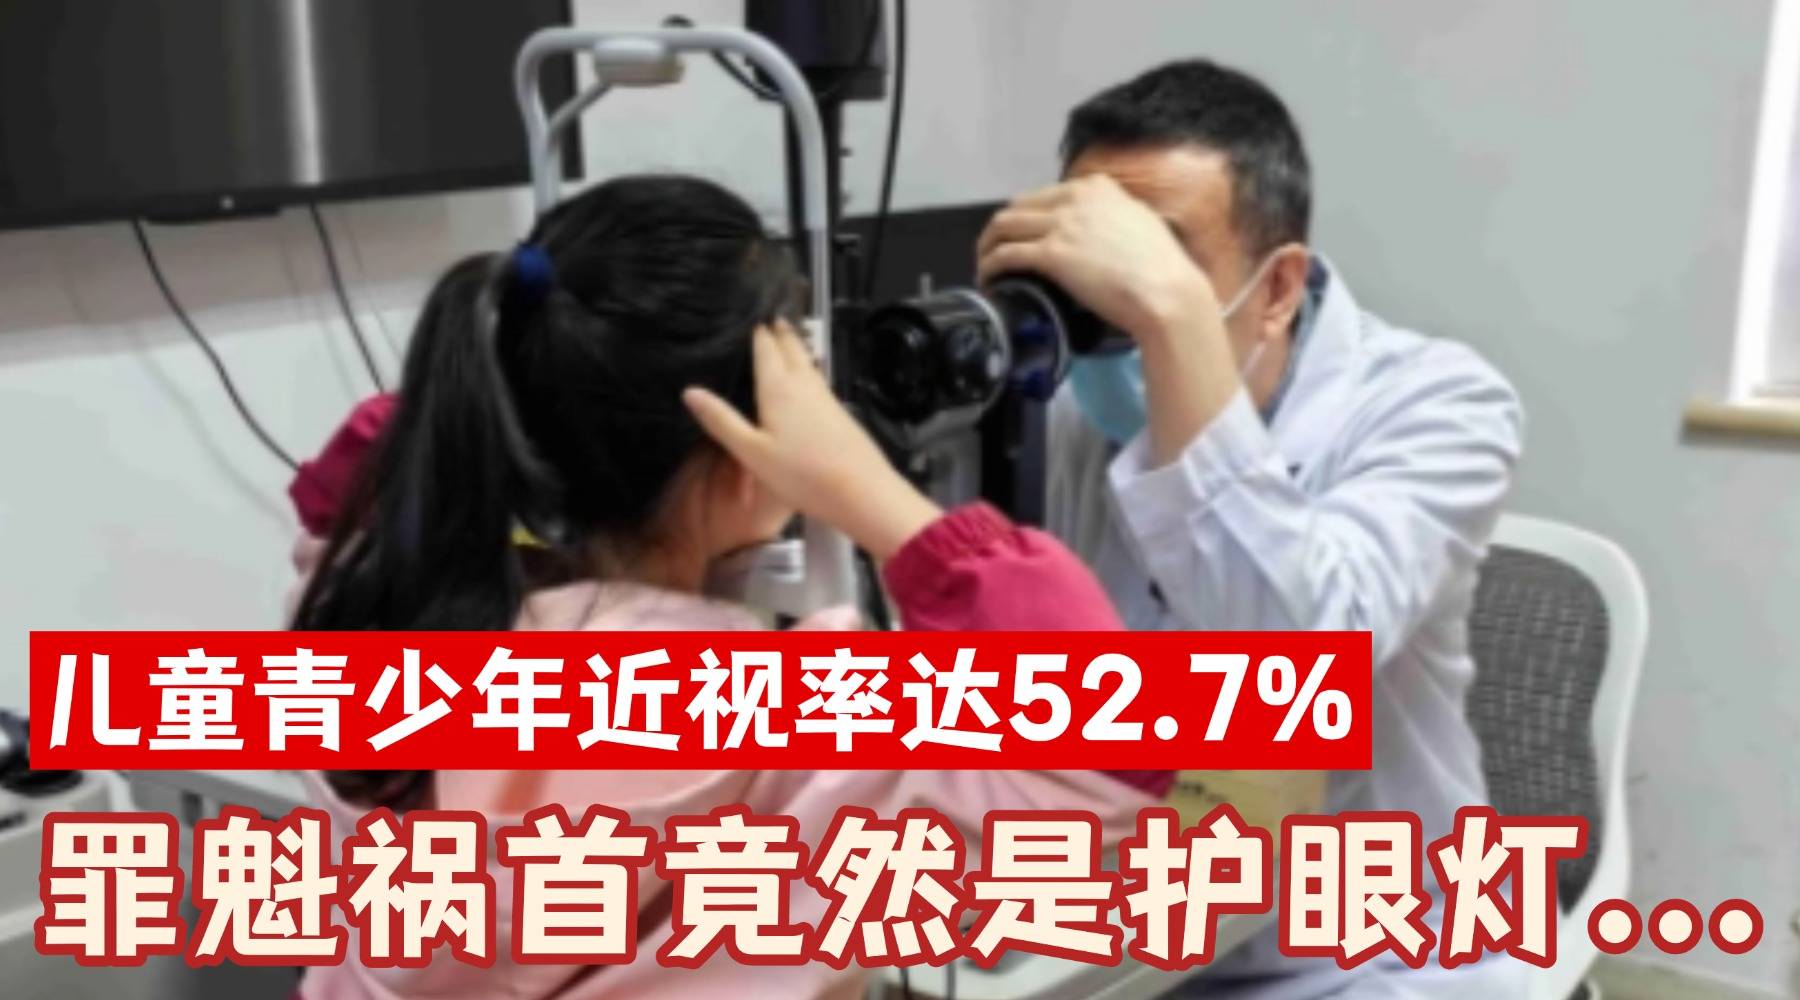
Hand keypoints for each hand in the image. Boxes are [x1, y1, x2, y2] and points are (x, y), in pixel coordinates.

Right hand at [683, 321, 941, 560]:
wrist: (862, 492)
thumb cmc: (804, 475)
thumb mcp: (751, 452)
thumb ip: (721, 420)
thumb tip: (691, 392)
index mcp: (779, 388)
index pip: (766, 347)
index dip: (757, 330)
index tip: (748, 315)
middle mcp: (805, 384)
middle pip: (791, 347)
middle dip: (779, 330)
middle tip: (770, 316)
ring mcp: (826, 397)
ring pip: (808, 360)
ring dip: (795, 345)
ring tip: (786, 335)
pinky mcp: (839, 412)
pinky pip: (818, 378)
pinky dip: (807, 367)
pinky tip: (807, 377)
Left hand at [976, 174, 1221, 342]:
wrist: (1166, 290)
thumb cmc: (1160, 266)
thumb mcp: (1138, 223)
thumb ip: (1113, 217)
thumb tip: (1100, 229)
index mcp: (1095, 187)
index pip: (1043, 195)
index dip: (1027, 218)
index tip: (1022, 237)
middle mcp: (1074, 198)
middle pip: (1017, 207)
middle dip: (1000, 230)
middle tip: (995, 253)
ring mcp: (1061, 224)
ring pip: (1003, 226)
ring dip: (987, 246)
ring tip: (985, 267)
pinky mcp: (1051, 254)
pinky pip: (1005, 255)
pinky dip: (990, 267)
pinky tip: (988, 280)